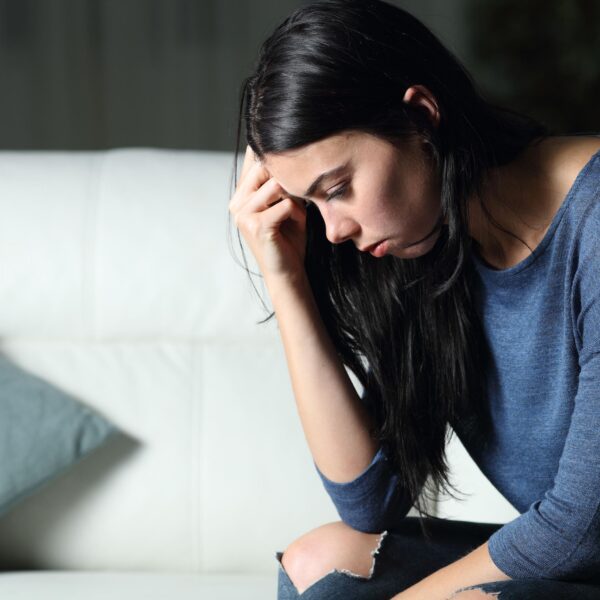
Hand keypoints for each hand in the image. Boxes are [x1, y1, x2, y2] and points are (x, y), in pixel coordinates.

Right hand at [228, 145, 307, 282]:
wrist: (288, 271)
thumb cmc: (289, 237)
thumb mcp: (285, 203)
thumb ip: (280, 181)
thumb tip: (288, 152)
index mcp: (241, 195)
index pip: (253, 159)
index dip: (275, 158)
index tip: (293, 162)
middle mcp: (237, 202)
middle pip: (266, 167)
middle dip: (288, 179)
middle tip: (299, 198)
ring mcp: (243, 214)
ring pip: (276, 184)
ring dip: (294, 197)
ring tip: (298, 213)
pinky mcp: (256, 225)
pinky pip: (285, 204)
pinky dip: (297, 213)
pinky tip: (297, 224)